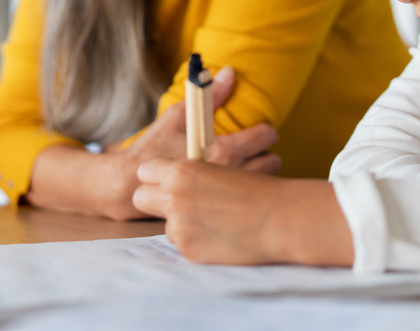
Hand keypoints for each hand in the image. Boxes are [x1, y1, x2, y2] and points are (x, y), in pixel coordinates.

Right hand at [25, 66, 279, 219]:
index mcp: (223, 151)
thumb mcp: (178, 116)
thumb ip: (207, 95)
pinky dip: (249, 189)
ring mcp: (225, 197)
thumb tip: (228, 72)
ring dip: (261, 171)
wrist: (131, 186)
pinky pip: (248, 197)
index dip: (266, 131)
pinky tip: (237, 185)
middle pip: (272, 162)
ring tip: (249, 165)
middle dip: (267, 153)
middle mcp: (229, 176)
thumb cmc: (155, 148)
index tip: (260, 130)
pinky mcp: (219, 212)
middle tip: (256, 149)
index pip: (265, 137)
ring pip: (264, 181)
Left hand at [133, 159, 352, 266]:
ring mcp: (179, 226)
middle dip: (154, 199)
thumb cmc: (254, 190)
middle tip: (176, 202)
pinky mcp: (189, 250)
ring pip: (165, 223)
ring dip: (180, 223)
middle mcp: (173, 198)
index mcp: (180, 171)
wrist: (279, 219)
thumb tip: (172, 176)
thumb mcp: (217, 168)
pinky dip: (196, 241)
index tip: (166, 180)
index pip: (145, 171)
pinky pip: (182, 243)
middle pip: (140, 197)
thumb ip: (189, 173)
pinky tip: (219, 236)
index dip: (156, 176)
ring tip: (212, 220)